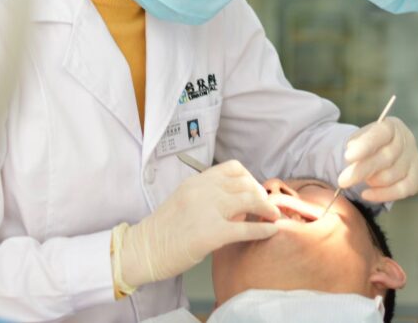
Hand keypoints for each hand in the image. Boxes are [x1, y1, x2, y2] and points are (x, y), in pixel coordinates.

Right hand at [119, 160, 279, 286]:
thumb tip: (239, 206)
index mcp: (196, 181)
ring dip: (267, 208)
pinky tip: (271, 231)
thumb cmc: (164, 230)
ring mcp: (208, 210)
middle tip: (267, 206)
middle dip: (261, 194)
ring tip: (274, 216)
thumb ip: (209, 197)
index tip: (254, 191)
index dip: (250, 178)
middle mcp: (203, 190)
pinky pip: (247, 228)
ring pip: (250, 200)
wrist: (144, 249)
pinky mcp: (212, 234)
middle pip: (245, 183)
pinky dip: (263, 229)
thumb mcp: (185, 201)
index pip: (233, 168)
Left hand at [337, 116, 417, 203]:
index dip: (365, 146)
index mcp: (391, 126)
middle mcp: (407, 140)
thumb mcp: (358, 138)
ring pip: (392, 175)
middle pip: (387, 157)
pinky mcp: (417, 178)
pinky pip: (402, 190)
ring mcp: (414, 160)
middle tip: (342, 180)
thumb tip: (352, 157)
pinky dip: (383, 195)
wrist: (383, 152)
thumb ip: (355, 145)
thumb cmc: (368, 144)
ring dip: (371, 181)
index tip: (347, 157)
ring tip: (358, 180)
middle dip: (362, 171)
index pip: (381, 134)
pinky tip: (367, 194)